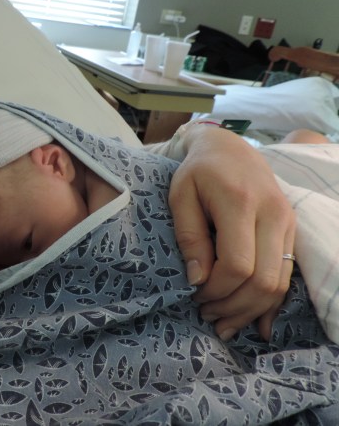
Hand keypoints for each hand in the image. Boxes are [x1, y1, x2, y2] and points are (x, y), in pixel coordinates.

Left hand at [168, 126, 295, 340]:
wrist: (230, 148)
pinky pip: (288, 277)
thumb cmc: (198, 172)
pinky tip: (255, 324)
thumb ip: (189, 237)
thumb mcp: (181, 197)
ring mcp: (288, 224)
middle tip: (205, 313)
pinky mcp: (292, 232)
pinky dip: (270, 304)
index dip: (216, 289)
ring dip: (250, 310)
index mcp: (241, 203)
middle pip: (263, 281)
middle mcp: (273, 215)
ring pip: (279, 284)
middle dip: (233, 306)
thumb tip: (197, 280)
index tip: (194, 294)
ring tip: (222, 322)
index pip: (238, 264)